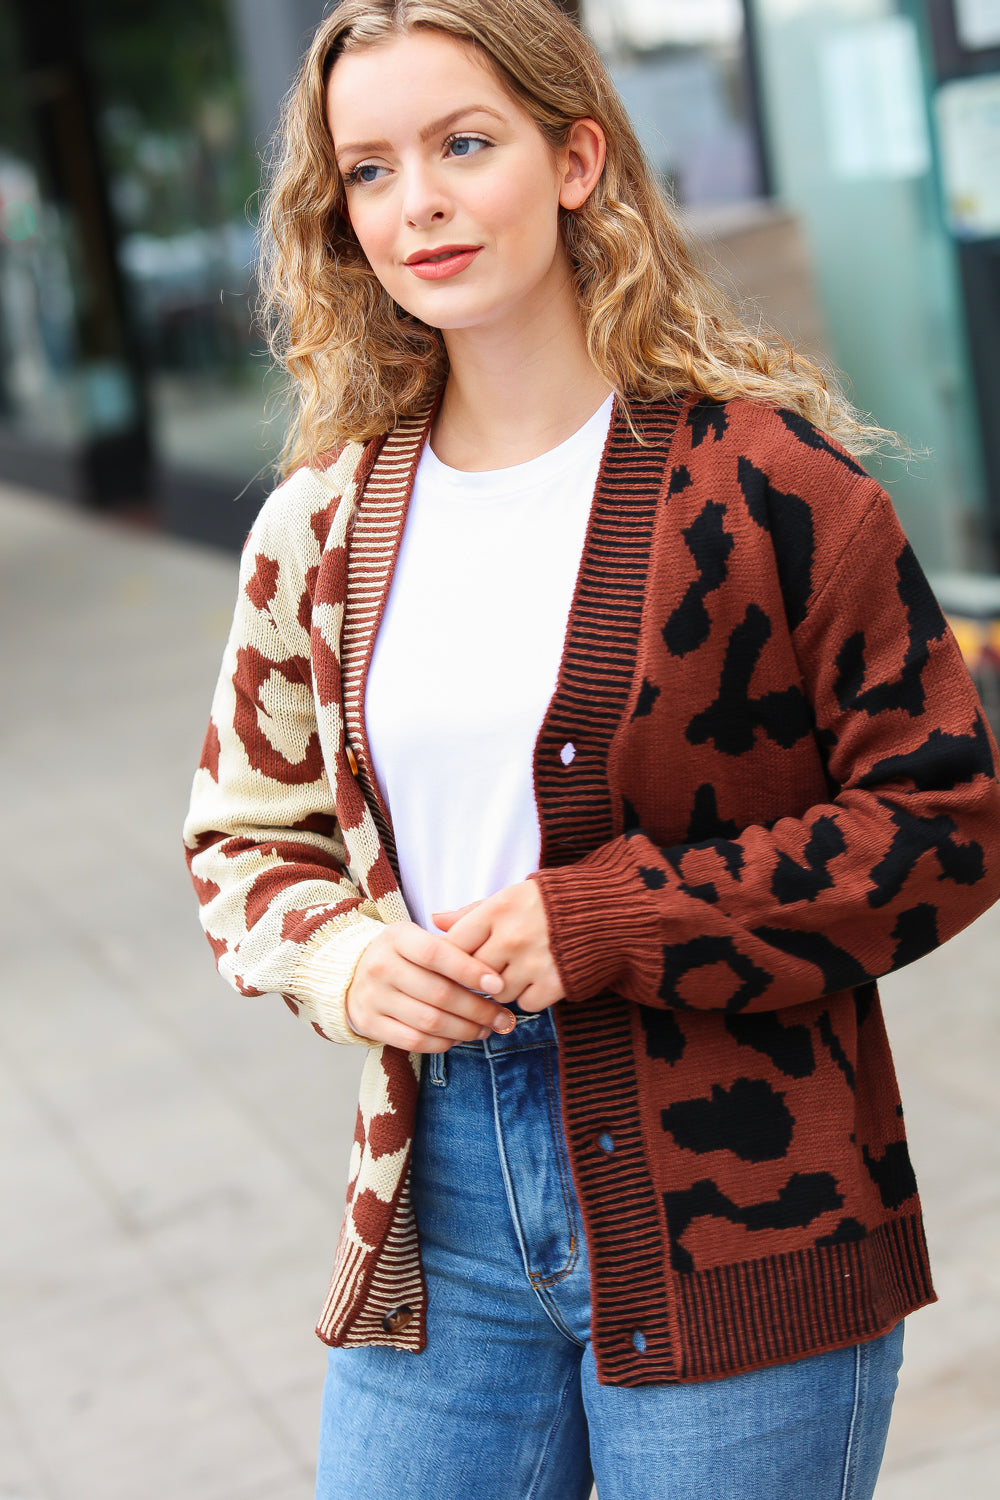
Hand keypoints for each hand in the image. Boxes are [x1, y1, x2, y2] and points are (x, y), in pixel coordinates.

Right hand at [346, 920, 515, 1052]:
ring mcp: (372, 997)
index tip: (498, 985)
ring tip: (486, 1029)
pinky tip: (458, 1038)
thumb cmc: (401, 955)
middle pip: (439, 993)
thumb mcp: (418, 936)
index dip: (470, 971)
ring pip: (430, 1021)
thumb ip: (454, 942)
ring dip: (466, 1030)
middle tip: (503, 1017)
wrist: (351, 972)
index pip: (436, 954)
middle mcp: (381, 966)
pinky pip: (414, 1041)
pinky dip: (443, 1043)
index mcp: (397, 937)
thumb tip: (494, 973)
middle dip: (479, 1009)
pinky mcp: (369, 1024)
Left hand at [434, 880, 563, 1013]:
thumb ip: (472, 912)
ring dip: (501, 988)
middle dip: (475, 974)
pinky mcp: (556, 984)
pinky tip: (537, 979)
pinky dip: (528, 997)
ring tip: (516, 969)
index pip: (453, 944)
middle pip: (471, 973)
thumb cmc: (553, 902)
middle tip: (487, 968)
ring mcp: (534, 963)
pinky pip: (524, 1005)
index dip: (449, 958)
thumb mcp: (512, 896)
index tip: (452, 962)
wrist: (610, 912)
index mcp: (499, 909)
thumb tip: (435, 920)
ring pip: (496, 993)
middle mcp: (513, 937)